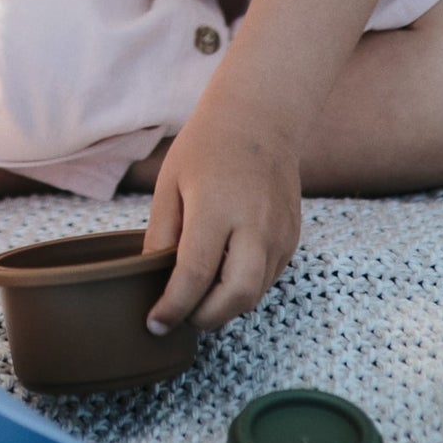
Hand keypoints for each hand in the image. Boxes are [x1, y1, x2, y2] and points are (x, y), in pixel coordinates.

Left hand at [141, 106, 301, 332]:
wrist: (261, 119)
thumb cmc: (207, 147)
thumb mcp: (170, 185)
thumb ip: (160, 235)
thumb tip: (150, 280)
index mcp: (217, 208)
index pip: (195, 274)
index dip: (173, 307)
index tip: (154, 323)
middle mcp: (255, 225)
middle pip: (237, 296)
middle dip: (205, 318)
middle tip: (179, 317)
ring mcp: (280, 234)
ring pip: (255, 294)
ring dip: (224, 307)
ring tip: (196, 297)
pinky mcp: (292, 238)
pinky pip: (267, 279)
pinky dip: (242, 289)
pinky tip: (221, 277)